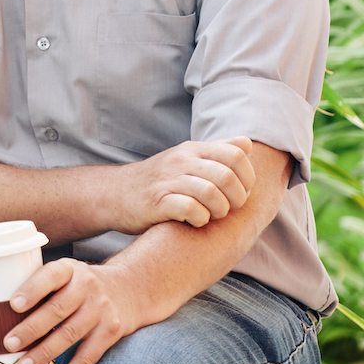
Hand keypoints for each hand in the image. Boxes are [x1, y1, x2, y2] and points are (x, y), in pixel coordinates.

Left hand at [2, 258, 141, 363]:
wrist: (129, 289)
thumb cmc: (80, 283)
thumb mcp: (65, 272)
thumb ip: (41, 285)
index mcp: (69, 269)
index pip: (50, 276)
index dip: (32, 289)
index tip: (12, 304)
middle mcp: (87, 287)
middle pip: (57, 310)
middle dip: (31, 329)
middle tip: (8, 344)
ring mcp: (100, 311)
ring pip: (70, 335)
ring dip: (45, 353)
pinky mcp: (110, 333)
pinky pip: (88, 357)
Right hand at [107, 136, 254, 233]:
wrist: (115, 193)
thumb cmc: (159, 180)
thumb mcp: (186, 158)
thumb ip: (217, 150)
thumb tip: (246, 143)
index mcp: (191, 150)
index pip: (235, 155)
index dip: (247, 177)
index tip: (241, 192)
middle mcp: (180, 161)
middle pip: (226, 176)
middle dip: (236, 199)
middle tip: (228, 209)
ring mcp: (167, 181)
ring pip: (211, 193)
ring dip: (219, 211)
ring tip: (212, 215)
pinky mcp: (157, 203)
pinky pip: (191, 209)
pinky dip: (200, 219)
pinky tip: (195, 221)